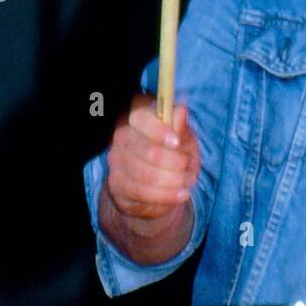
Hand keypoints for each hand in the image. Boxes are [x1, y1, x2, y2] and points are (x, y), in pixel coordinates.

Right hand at [105, 94, 200, 232]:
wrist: (163, 182)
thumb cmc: (176, 152)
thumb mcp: (184, 138)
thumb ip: (181, 127)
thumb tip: (180, 110)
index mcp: (139, 114)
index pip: (140, 116)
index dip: (158, 130)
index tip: (176, 142)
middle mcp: (122, 134)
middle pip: (146, 150)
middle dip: (175, 162)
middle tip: (189, 167)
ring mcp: (116, 159)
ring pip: (145, 174)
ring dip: (174, 180)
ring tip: (188, 181)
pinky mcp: (116, 182)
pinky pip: (142, 192)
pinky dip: (166, 195)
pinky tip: (181, 194)